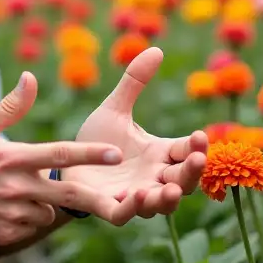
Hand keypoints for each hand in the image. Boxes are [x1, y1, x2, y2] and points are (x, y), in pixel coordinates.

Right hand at [0, 73, 123, 247]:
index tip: (115, 152)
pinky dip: (27, 218)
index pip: (60, 153)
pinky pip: (31, 226)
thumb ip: (9, 106)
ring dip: (47, 203)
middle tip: (119, 200)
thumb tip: (31, 78)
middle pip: (68, 193)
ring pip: (48, 211)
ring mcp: (11, 213)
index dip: (90, 153)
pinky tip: (7, 208)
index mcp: (12, 157)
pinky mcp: (4, 233)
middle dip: (96, 198)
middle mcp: (16, 187)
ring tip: (21, 192)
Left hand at [62, 47, 207, 225]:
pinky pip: (125, 213)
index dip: (195, 147)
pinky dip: (133, 209)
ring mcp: (134, 195)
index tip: (199, 135)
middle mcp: (152, 176)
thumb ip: (134, 82)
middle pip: (182, 180)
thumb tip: (157, 48)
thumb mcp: (115, 108)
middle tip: (196, 160)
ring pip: (159, 203)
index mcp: (158, 153)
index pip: (185, 151)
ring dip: (167, 198)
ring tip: (169, 189)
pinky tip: (137, 197)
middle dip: (191, 172)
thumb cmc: (96, 139)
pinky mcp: (109, 207)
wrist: (62, 164)